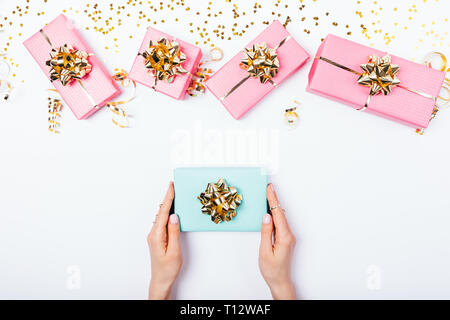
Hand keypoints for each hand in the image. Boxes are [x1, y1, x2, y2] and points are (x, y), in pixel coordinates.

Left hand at [147, 182, 181, 299]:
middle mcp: (153, 233)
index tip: (171, 186)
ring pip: (161, 216)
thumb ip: (174, 232)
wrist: (161, 280)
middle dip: (168, 198)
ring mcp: (155, 235)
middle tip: (173, 185)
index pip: (163, 212)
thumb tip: (174, 216)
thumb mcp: (174, 251)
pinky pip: (162, 221)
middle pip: (161, 211)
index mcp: (157, 235)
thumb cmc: (168, 269)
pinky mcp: (158, 237)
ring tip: (174, 194)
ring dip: (168, 204)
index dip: (168, 198)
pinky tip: (172, 210)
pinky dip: (167, 213)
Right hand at [259, 183, 296, 299]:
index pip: (278, 214)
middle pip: (281, 213)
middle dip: (274, 200)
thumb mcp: (265, 251)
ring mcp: (289, 237)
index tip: (270, 189)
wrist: (280, 282)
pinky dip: (276, 215)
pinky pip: (281, 224)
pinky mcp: (286, 239)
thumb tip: (267, 216)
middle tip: (269, 188)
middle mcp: (289, 236)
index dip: (273, 200)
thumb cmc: (272, 270)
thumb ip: (266, 232)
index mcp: (285, 237)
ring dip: (274, 207)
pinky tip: (271, 211)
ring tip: (268, 195)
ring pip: (281, 218)